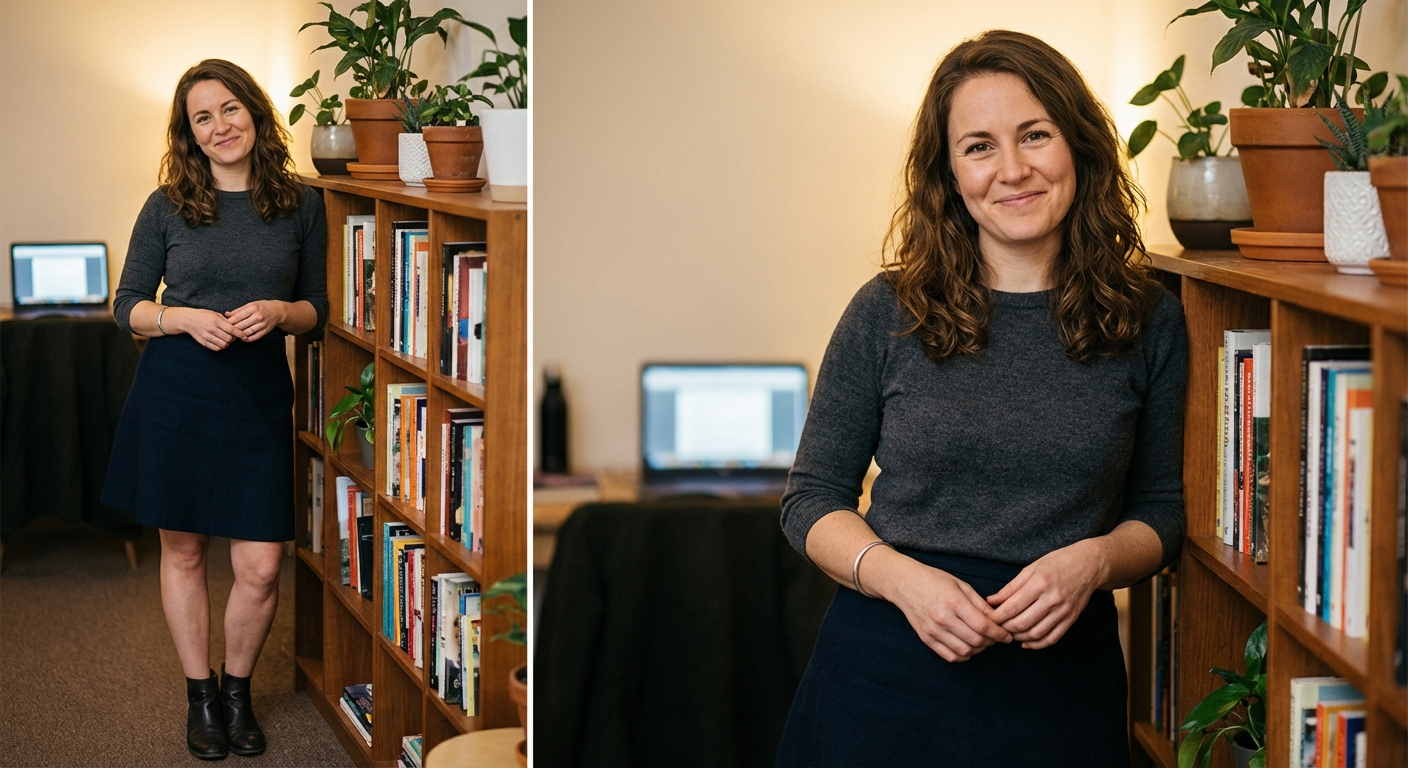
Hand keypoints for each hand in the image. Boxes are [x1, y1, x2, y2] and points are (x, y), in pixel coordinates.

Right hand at [170, 307, 244, 350]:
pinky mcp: (203, 342)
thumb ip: (226, 320)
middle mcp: (211, 329)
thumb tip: (238, 326)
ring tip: (226, 339)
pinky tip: (220, 342)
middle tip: (233, 336)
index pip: (232, 329)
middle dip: (233, 338)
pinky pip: (216, 348)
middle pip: (229, 339)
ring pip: (223, 345)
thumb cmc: (203, 315)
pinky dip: (220, 347)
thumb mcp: (215, 314)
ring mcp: (207, 336)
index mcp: (215, 321)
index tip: (245, 336)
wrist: (188, 320)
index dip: (240, 334)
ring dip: (227, 343)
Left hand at [224, 300, 286, 341]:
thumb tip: (226, 315)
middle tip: (226, 330)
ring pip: (246, 332)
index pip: (237, 317)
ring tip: (233, 334)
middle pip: (240, 326)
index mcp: (253, 308)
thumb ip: (238, 310)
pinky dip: (246, 339)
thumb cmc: (262, 307)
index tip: (223, 324)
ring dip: (238, 334)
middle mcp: (258, 317)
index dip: (229, 321)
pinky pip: (253, 337)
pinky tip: (242, 337)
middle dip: (232, 329)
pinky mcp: (265, 331)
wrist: (277, 311)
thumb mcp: (250, 304)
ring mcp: (262, 325)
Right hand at [871, 551, 1012, 661]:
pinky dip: (963, 656)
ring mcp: (933, 631)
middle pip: (976, 641)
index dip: (999, 634)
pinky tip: (968, 647)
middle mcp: (943, 619)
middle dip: (991, 642)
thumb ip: (979, 603)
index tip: (1007, 636)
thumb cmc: (934, 580)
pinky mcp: (926, 639)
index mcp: (954, 602)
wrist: (904, 583)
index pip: (983, 626)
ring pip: (965, 652)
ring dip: (978, 650)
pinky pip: (949, 656)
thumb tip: (998, 619)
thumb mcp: (960, 585)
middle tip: (996, 637)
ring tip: (982, 642)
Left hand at [986, 539, 1105, 649]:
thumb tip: (992, 601)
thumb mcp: (1032, 568)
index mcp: (1040, 583)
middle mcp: (1052, 599)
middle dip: (1004, 628)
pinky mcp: (1071, 619)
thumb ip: (1011, 587)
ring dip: (1018, 637)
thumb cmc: (1058, 562)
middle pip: (1022, 623)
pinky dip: (1036, 644)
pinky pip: (1052, 638)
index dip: (997, 616)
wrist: (1089, 565)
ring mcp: (1063, 611)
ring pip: (1035, 633)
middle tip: (995, 627)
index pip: (1012, 607)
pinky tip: (1026, 642)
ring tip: (1009, 633)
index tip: (987, 618)